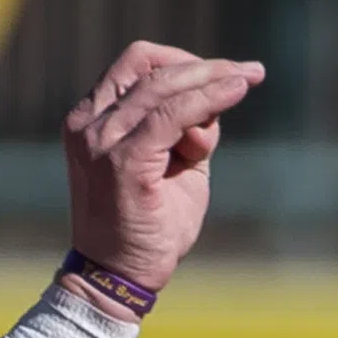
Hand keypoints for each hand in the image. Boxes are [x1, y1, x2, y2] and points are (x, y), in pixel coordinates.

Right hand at [62, 42, 264, 297]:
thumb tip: (218, 98)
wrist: (120, 277)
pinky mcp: (124, 161)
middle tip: (250, 72)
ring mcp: (101, 141)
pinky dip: (208, 99)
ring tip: (247, 83)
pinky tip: (237, 91)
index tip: (222, 73)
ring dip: (211, 81)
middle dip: (204, 66)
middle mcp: (88, 124)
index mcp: (90, 119)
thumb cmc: (147, 226)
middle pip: (149, 66)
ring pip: (164, 86)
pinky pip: (173, 115)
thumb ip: (189, 128)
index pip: (135, 65)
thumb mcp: (173, 164)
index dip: (180, 60)